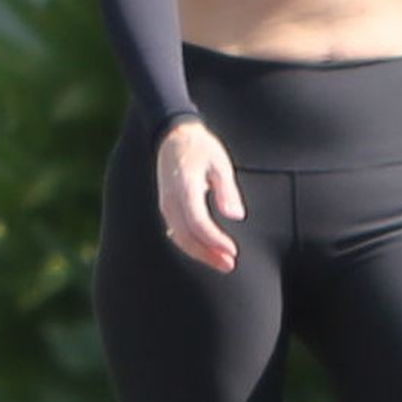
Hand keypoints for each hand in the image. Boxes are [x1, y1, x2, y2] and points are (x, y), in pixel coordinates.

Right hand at [156, 118, 244, 272]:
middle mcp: (170, 200)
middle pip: (186, 236)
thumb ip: (227, 190)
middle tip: (230, 264)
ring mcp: (166, 205)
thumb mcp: (220, 163)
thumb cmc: (201, 148)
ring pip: (180, 238)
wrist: (174, 137)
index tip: (233, 251)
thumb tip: (236, 216)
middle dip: (208, 254)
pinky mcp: (167, 207)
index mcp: (184, 188)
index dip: (214, 241)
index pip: (197, 223)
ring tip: (222, 263)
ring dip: (200, 253)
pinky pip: (176, 232)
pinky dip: (191, 245)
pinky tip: (207, 252)